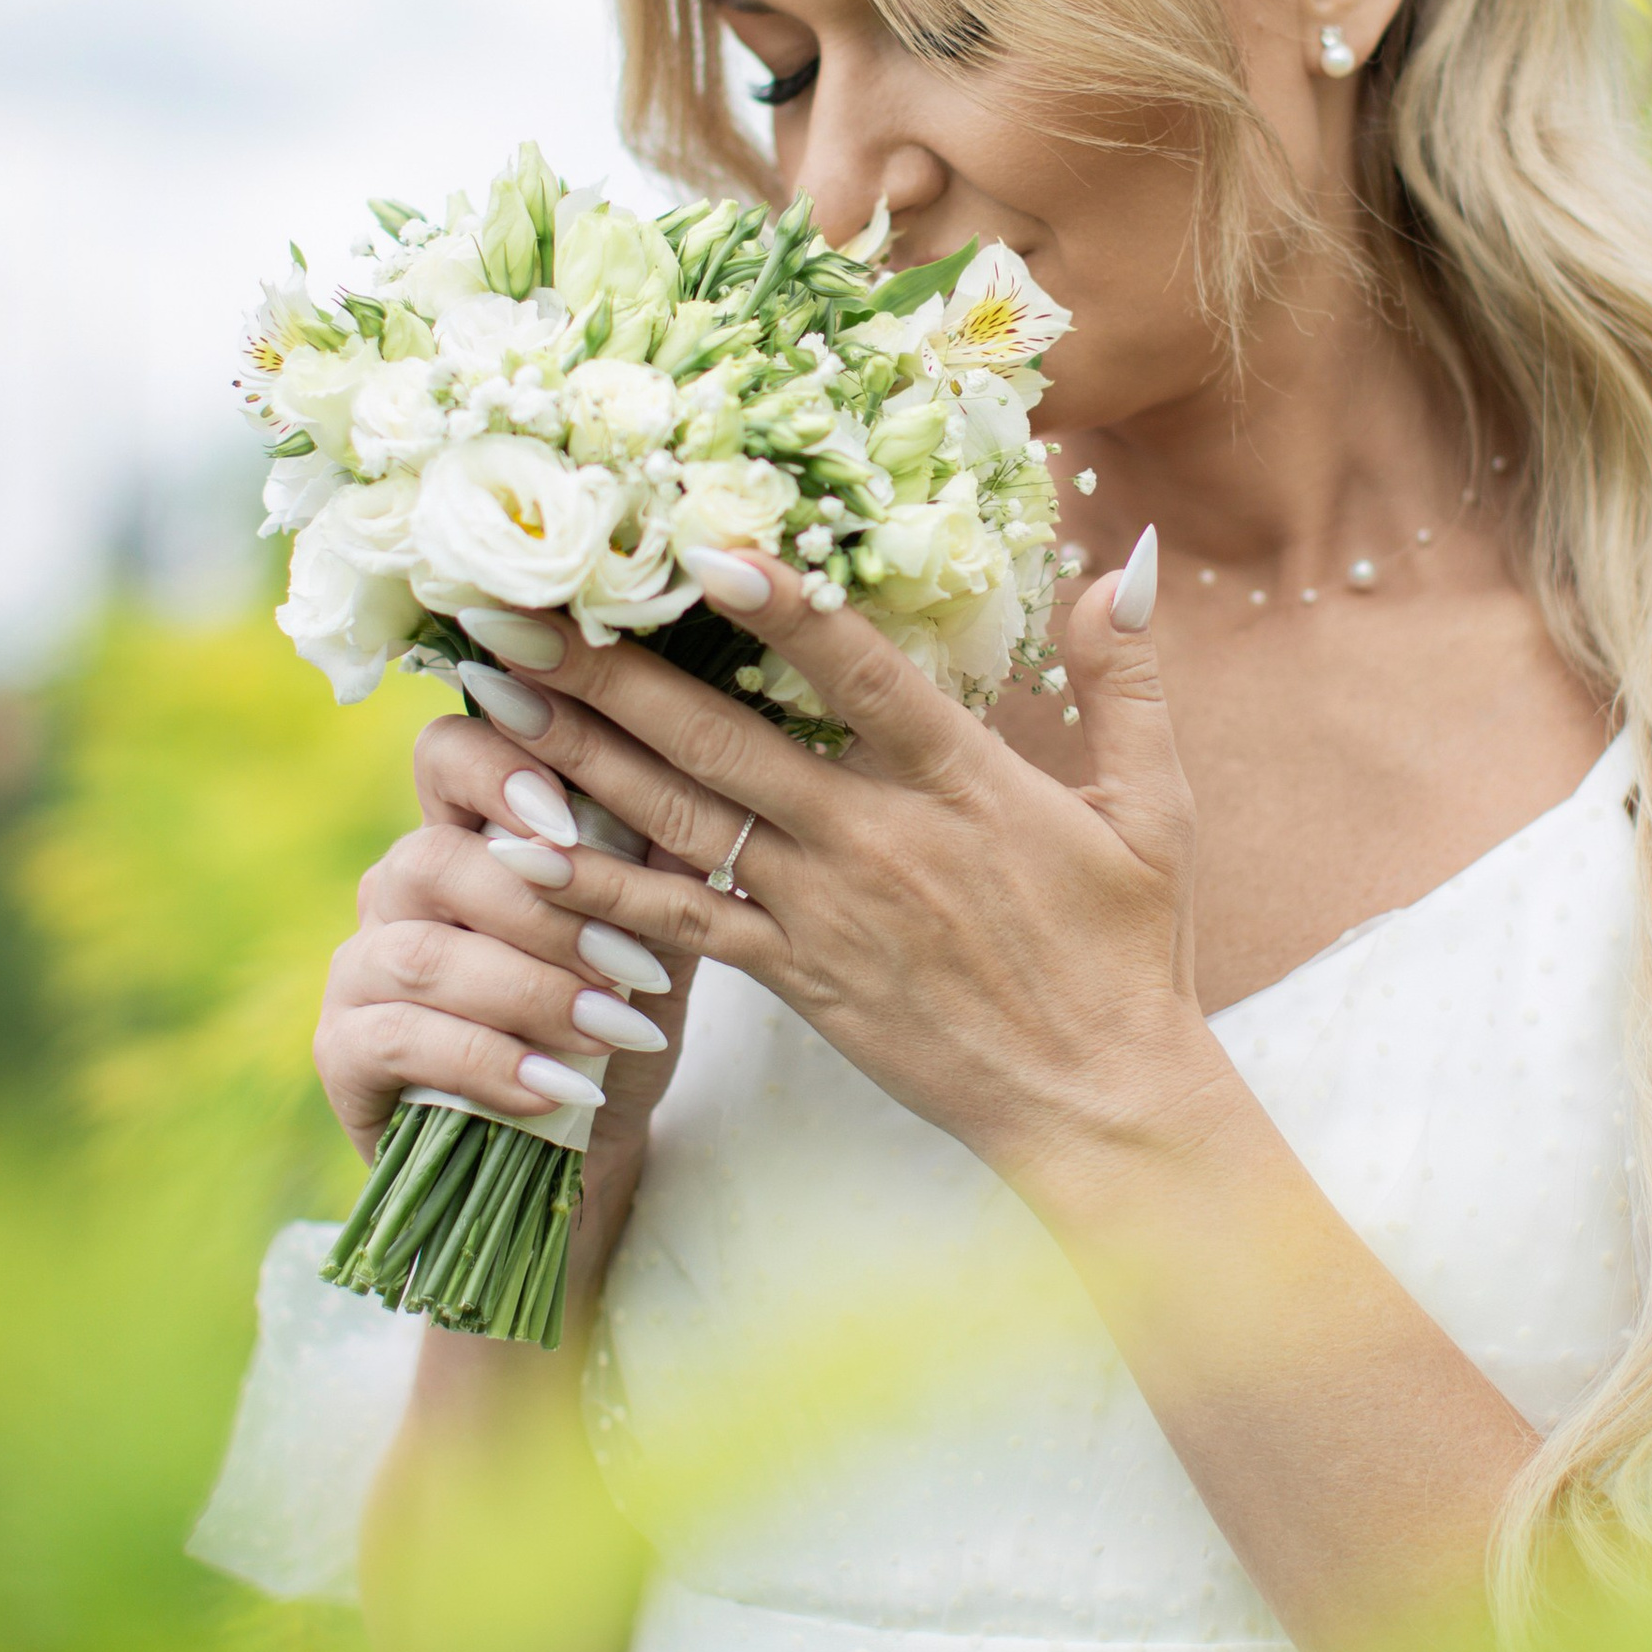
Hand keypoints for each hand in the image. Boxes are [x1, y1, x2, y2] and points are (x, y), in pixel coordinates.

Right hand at [314, 720, 693, 1165]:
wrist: (584, 1152)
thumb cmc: (613, 1030)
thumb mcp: (656, 949)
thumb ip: (660, 873)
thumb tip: (694, 792)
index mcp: (468, 836)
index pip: (448, 756)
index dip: (497, 772)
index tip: (568, 820)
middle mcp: (399, 888)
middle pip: (437, 860)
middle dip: (544, 913)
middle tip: (630, 965)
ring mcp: (360, 967)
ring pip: (423, 955)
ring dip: (528, 993)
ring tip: (610, 1030)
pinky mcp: (341, 1050)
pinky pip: (399, 1039)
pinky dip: (487, 1062)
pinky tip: (555, 1088)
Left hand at [443, 550, 1223, 1198]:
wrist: (1096, 1101)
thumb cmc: (1127, 949)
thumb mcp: (1156, 808)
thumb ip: (1127, 678)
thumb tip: (1127, 561)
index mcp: (963, 781)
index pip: (862, 675)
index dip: (783, 611)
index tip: (701, 550)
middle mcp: (877, 839)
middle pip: (726, 741)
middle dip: (614, 672)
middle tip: (522, 609)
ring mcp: (825, 912)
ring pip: (682, 821)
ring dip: (581, 756)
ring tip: (495, 697)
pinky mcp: (797, 978)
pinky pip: (680, 926)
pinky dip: (599, 889)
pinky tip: (519, 849)